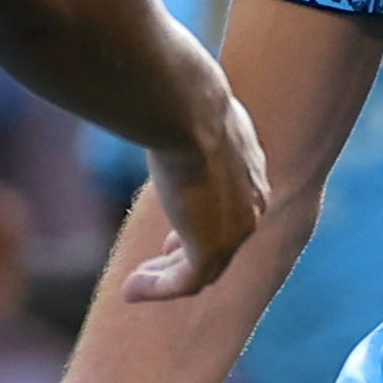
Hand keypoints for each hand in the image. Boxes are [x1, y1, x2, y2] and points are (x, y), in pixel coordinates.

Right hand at [129, 73, 268, 301]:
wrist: (188, 111)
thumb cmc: (179, 96)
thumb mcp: (187, 106)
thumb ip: (178, 114)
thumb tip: (150, 91)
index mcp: (250, 170)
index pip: (232, 211)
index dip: (201, 228)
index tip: (170, 240)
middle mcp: (251, 204)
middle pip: (221, 244)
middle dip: (186, 256)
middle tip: (155, 264)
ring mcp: (235, 230)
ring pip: (203, 269)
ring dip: (166, 280)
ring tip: (133, 286)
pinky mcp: (211, 249)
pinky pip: (185, 283)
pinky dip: (158, 290)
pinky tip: (131, 290)